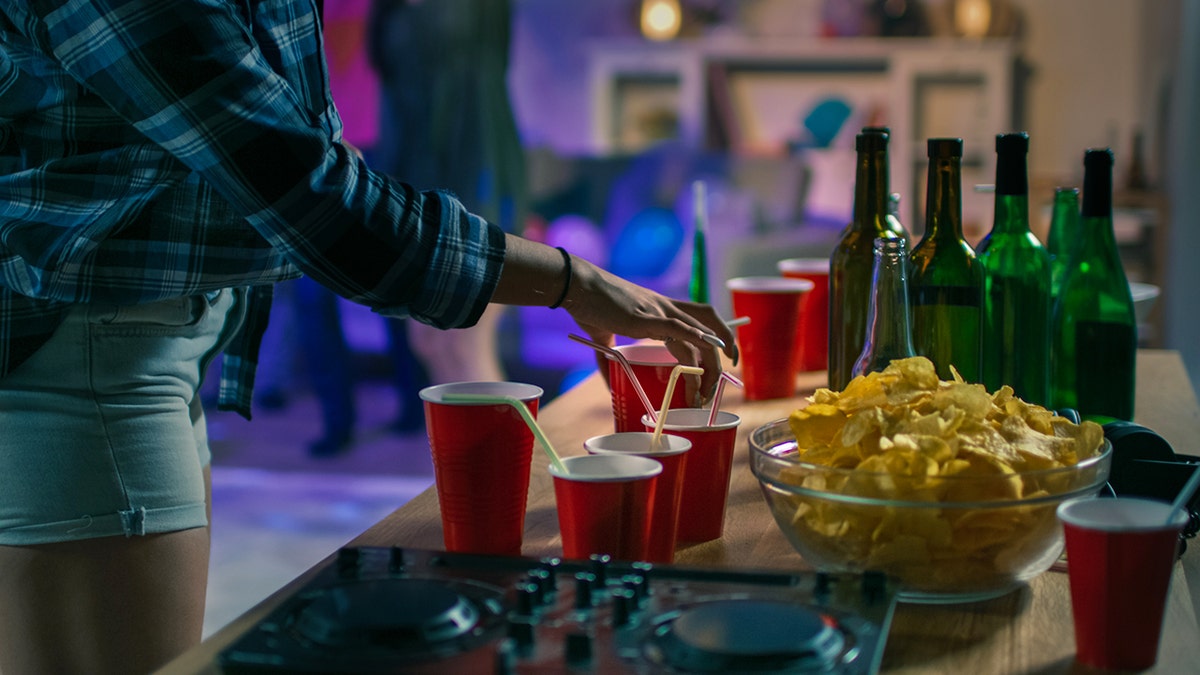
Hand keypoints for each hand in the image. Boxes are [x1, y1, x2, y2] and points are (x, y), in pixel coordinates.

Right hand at [562, 258, 736, 404]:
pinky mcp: (646, 318)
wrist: (577, 286)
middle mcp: (667, 307)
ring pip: (697, 335)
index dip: (721, 335)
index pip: (703, 317)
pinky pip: (677, 328)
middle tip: (715, 386)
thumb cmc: (589, 306)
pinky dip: (697, 338)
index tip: (727, 358)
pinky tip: (711, 348)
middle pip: (709, 328)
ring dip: (706, 367)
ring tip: (702, 393)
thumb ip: (609, 360)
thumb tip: (609, 385)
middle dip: (720, 359)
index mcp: (662, 309)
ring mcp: (658, 311)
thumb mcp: (604, 336)